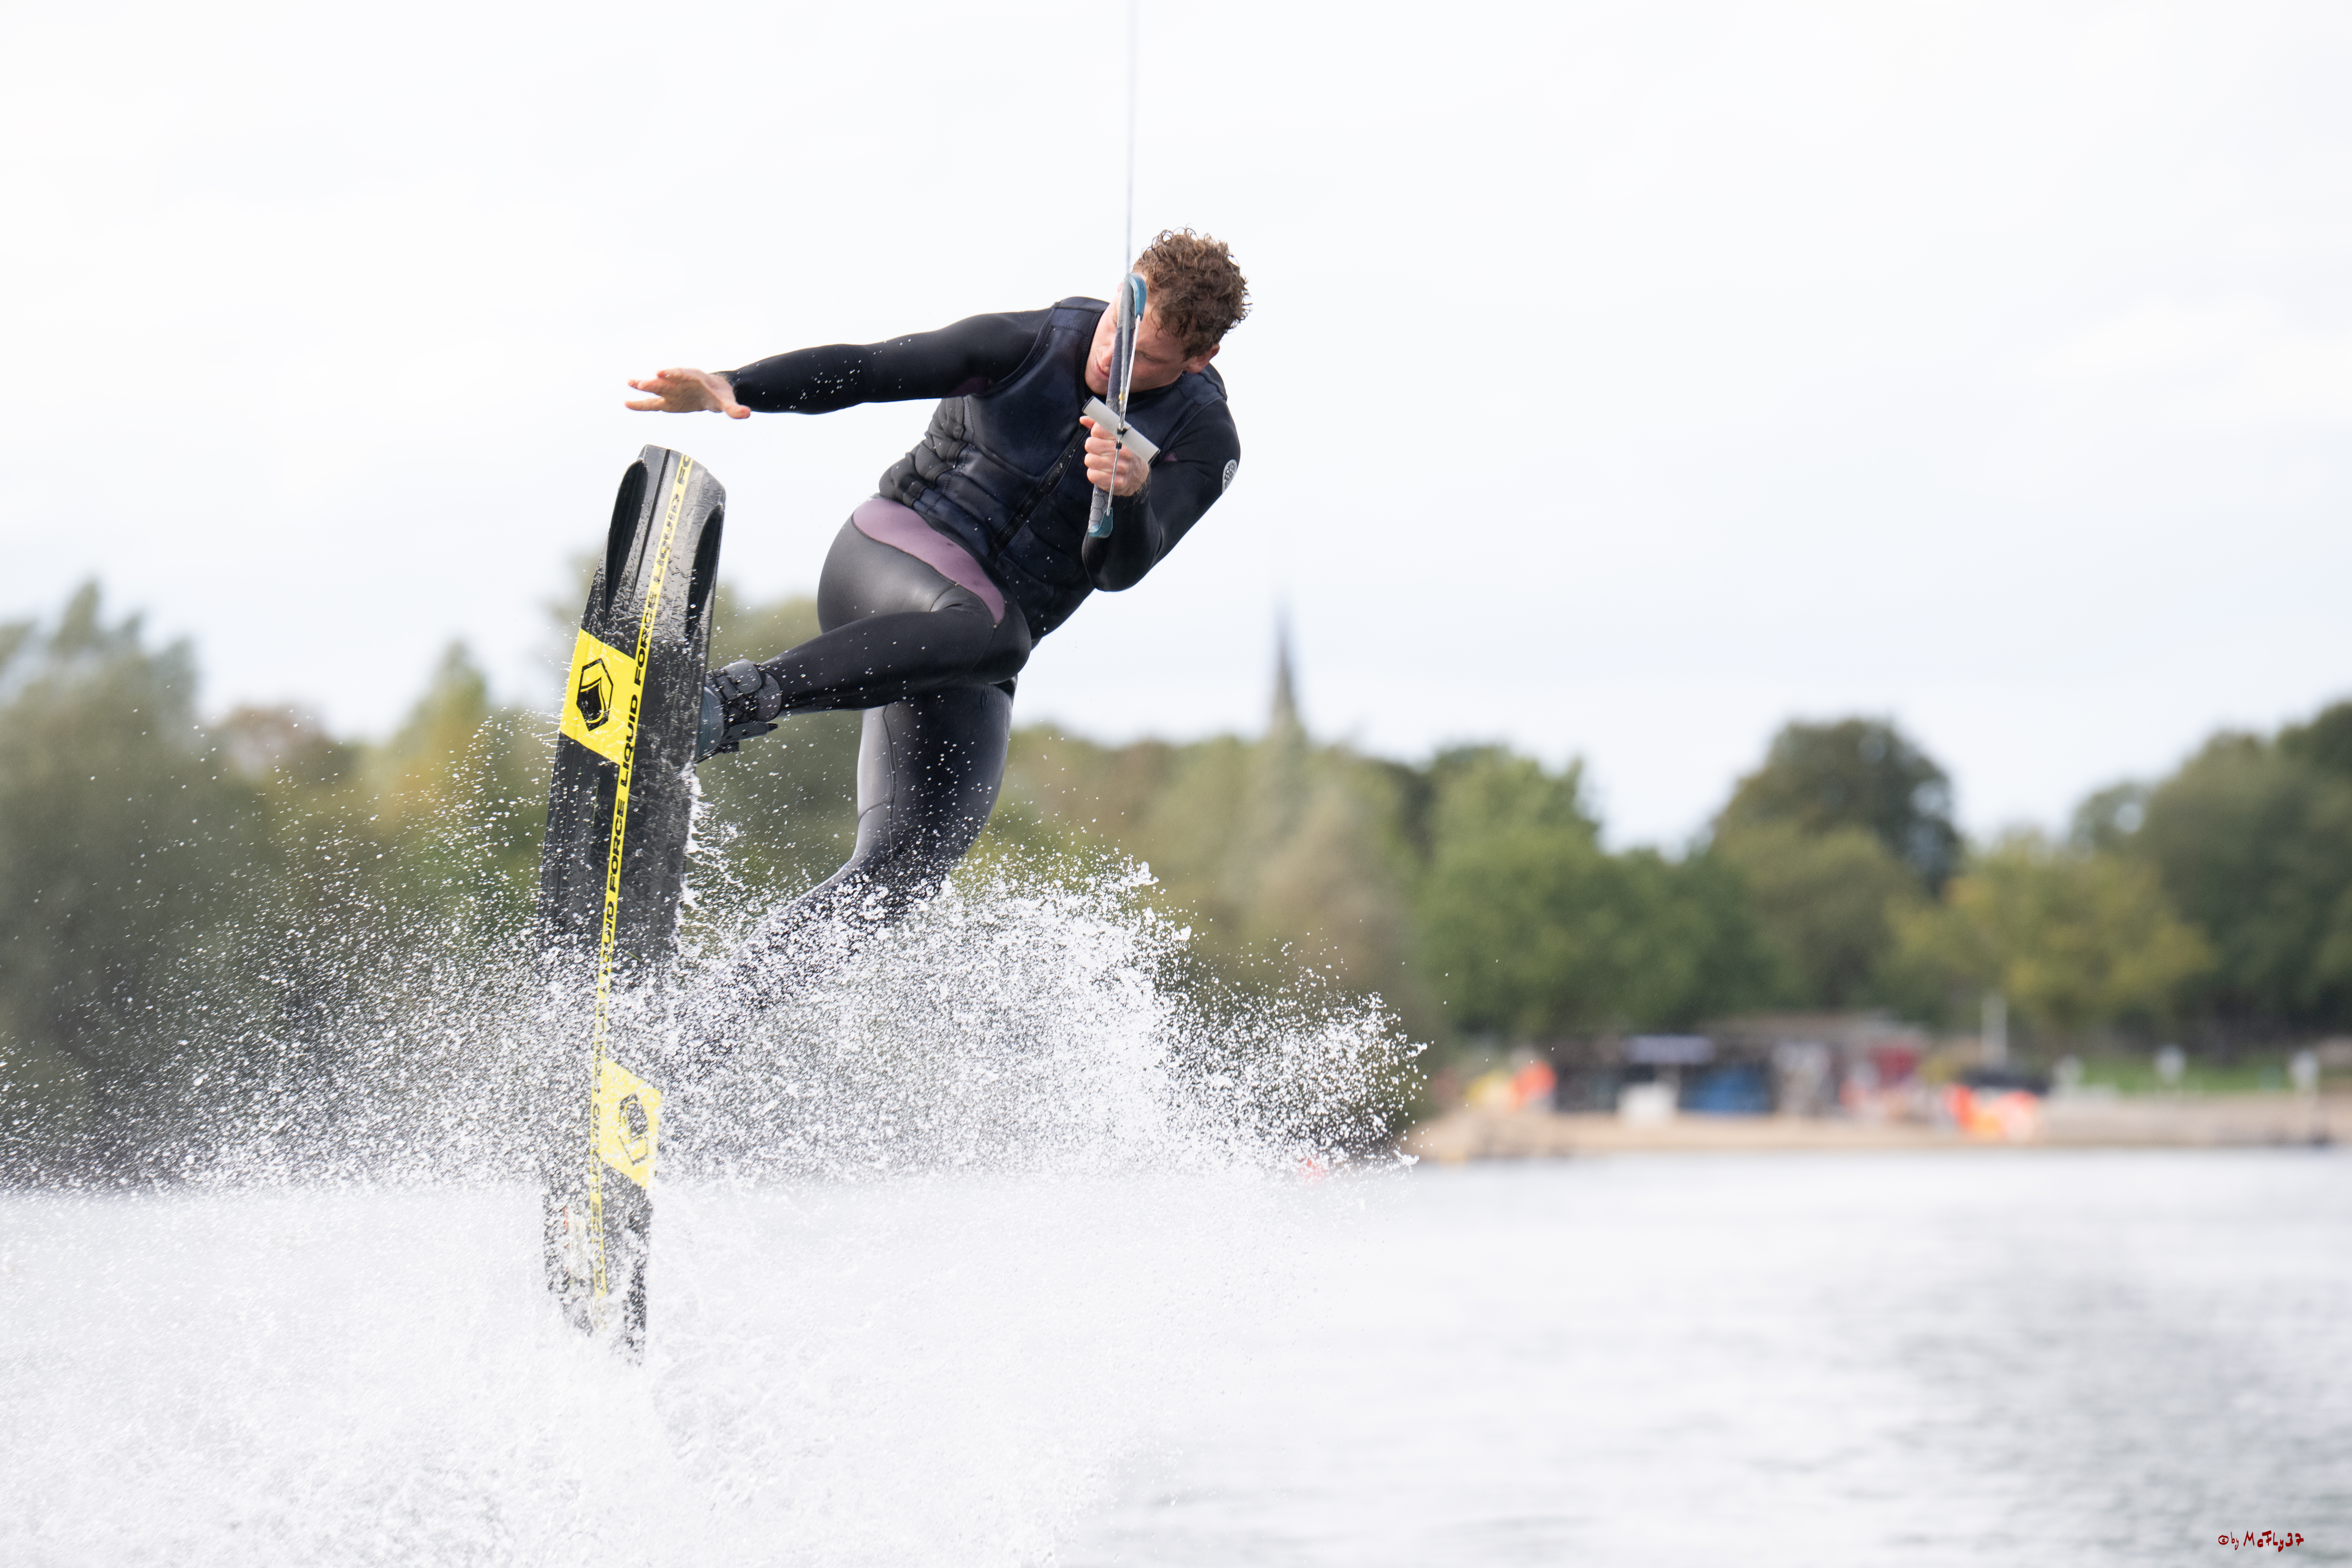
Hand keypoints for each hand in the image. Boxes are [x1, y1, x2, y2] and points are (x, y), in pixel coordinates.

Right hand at [624, 368, 749, 417]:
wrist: (714, 392)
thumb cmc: (720, 395)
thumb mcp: (728, 403)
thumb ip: (735, 409)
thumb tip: (746, 413)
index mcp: (694, 379)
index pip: (682, 374)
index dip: (673, 373)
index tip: (662, 372)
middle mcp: (680, 382)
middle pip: (666, 380)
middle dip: (655, 381)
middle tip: (643, 382)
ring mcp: (672, 391)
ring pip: (656, 388)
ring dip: (643, 386)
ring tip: (629, 383)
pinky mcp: (667, 401)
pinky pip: (652, 403)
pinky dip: (640, 403)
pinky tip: (627, 403)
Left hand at [1081, 416, 1148, 496]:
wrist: (1138, 475)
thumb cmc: (1124, 452)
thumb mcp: (1117, 436)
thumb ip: (1100, 426)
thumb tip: (1083, 419)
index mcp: (1123, 437)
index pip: (1098, 429)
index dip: (1095, 433)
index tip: (1100, 436)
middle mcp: (1123, 451)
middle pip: (1090, 444)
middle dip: (1092, 447)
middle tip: (1100, 451)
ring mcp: (1120, 467)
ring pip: (1089, 459)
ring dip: (1093, 461)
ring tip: (1101, 462)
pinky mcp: (1116, 482)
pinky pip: (1092, 475)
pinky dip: (1094, 473)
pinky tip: (1102, 472)